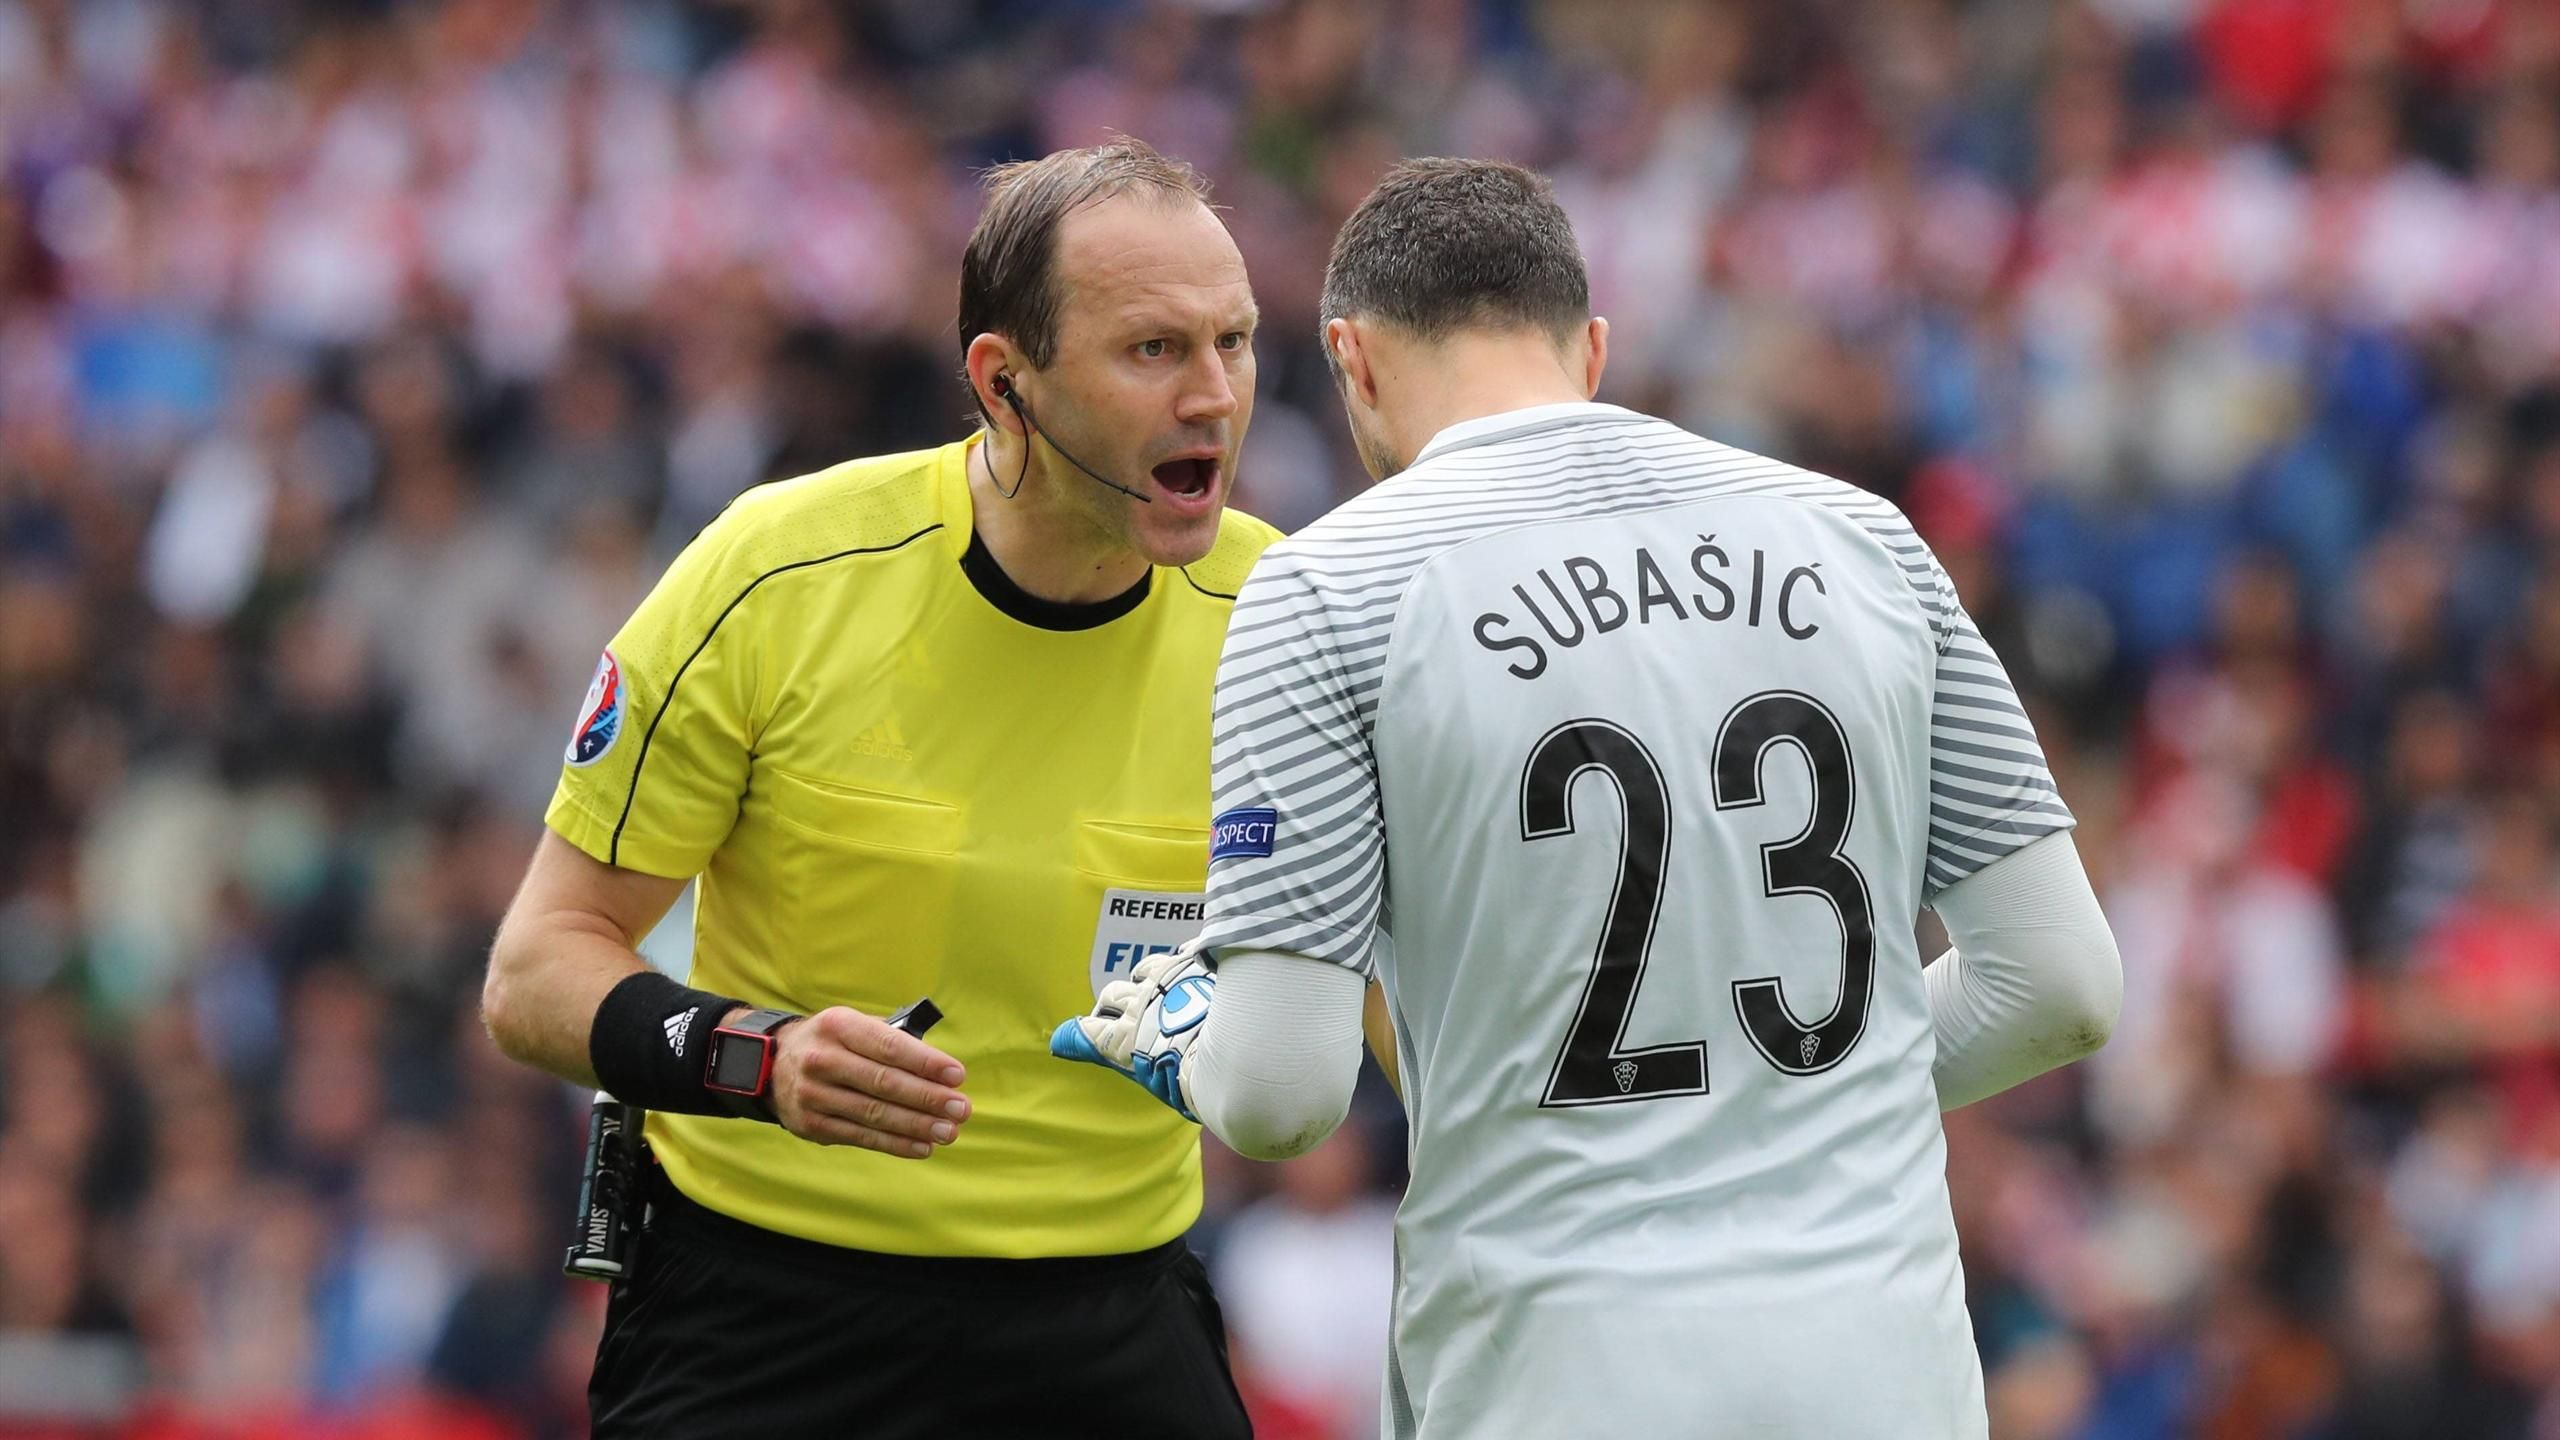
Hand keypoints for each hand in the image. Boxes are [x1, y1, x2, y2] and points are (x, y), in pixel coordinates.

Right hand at [764, 1006, 970, 1156]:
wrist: (771, 1066)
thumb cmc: (832, 1043)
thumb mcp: (854, 1026)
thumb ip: (893, 1041)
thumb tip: (940, 1071)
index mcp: (838, 1026)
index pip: (889, 1046)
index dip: (926, 1062)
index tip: (957, 1076)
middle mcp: (822, 1059)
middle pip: (884, 1083)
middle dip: (928, 1098)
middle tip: (961, 1109)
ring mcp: (814, 1095)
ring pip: (875, 1114)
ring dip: (917, 1125)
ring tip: (949, 1131)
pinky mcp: (812, 1125)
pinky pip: (862, 1137)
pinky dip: (896, 1144)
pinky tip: (923, 1146)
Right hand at [1049, 944, 1215, 1119]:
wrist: (1248, 1045)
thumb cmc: (1208, 1080)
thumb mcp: (1169, 1087)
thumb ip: (1144, 1069)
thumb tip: (1119, 1070)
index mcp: (1130, 1040)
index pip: (1092, 1034)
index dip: (1077, 1036)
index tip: (1066, 1037)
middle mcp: (1142, 1005)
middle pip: (1112, 995)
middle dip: (1111, 1004)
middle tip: (1118, 1012)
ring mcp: (1169, 979)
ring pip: (1144, 969)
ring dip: (1144, 977)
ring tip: (1152, 983)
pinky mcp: (1196, 962)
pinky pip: (1181, 954)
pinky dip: (1182, 962)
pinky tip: (1192, 964)